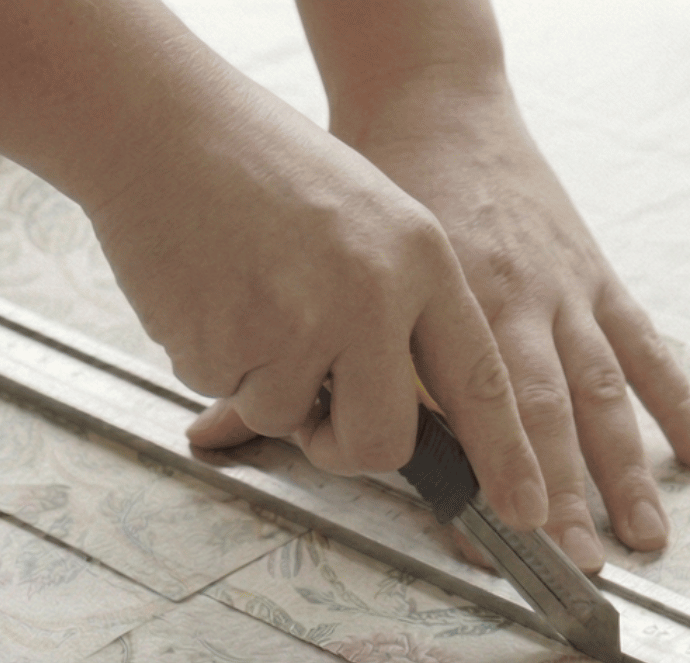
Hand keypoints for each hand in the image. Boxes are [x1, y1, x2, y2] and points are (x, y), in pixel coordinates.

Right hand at [83, 71, 547, 531]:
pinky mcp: (230, 345)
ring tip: (245, 297)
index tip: (526, 510)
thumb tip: (401, 414)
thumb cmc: (260, 168)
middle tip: (317, 419)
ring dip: (261, 385)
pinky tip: (207, 289)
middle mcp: (372, 296)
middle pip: (385, 441)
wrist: (163, 126)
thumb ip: (395, 308)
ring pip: (291, 422)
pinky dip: (212, 358)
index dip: (506, 455)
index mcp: (420, 259)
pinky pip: (227, 395)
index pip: (481, 378)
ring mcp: (300, 324)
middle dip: (347, 450)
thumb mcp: (363, 220)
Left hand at [330, 79, 689, 564]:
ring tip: (644, 540)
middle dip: (562, 497)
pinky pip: (646, 347)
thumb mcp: (329, 271)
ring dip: (625, 471)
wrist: (432, 100)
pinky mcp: (597, 274)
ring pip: (602, 393)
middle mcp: (512, 301)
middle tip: (574, 565)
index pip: (464, 416)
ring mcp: (563, 290)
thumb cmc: (374, 190)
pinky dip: (679, 404)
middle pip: (542, 415)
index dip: (480, 486)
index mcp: (442, 303)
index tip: (487, 548)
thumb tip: (210, 437)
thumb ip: (284, 361)